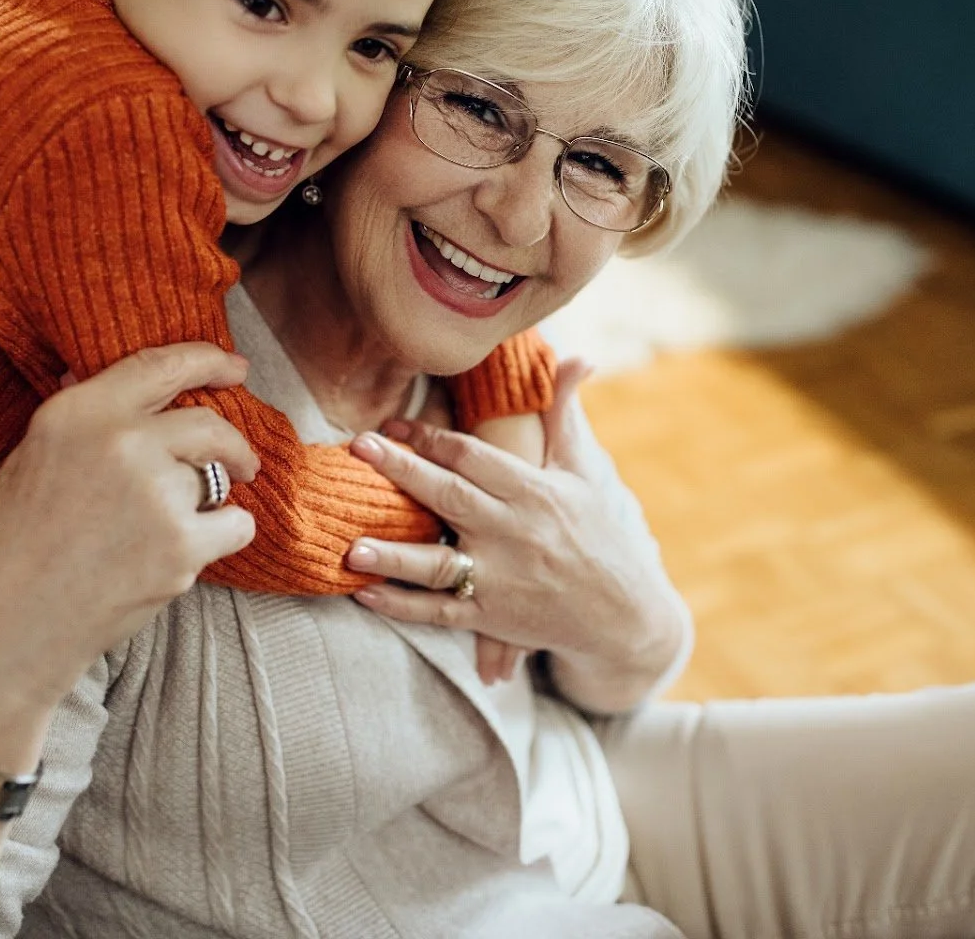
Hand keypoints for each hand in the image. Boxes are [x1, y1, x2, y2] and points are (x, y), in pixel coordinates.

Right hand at [0, 343, 258, 758]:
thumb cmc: (6, 547)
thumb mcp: (31, 458)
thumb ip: (85, 420)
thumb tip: (118, 381)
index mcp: (78, 412)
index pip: (162, 364)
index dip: (208, 361)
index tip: (236, 367)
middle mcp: (122, 442)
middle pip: (210, 425)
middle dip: (234, 445)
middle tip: (243, 462)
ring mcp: (156, 494)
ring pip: (217, 482)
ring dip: (205, 504)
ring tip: (157, 536)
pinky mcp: (181, 546)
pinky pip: (235, 525)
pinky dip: (221, 538)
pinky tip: (181, 557)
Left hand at [346, 361, 678, 705]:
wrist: (622, 614)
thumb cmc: (596, 533)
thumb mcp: (581, 470)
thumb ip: (563, 415)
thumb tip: (579, 357)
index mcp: (533, 491)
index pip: (473, 456)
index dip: (430, 437)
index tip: (390, 424)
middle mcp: (513, 532)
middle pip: (449, 496)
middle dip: (401, 470)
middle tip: (357, 447)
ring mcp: (500, 578)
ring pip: (440, 564)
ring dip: (394, 555)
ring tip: (351, 548)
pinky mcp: (491, 618)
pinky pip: (440, 612)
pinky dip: (403, 605)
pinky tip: (366, 593)